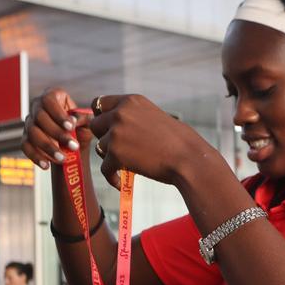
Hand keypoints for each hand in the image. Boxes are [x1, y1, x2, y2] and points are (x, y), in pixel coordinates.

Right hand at [20, 87, 91, 170]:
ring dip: (47, 146)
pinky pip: (25, 146)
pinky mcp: (26, 138)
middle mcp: (37, 106)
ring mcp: (30, 122)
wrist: (74, 145)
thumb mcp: (87, 121)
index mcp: (53, 96)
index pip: (49, 100)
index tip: (71, 127)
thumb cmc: (82, 128)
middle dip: (57, 133)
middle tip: (74, 146)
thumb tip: (73, 120)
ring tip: (63, 158)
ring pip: (32, 133)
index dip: (58, 114)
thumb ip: (83, 118)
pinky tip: (46, 165)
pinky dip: (35, 156)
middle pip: (40, 117)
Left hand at [89, 95, 219, 186]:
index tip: (107, 128)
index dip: (100, 116)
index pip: (99, 103)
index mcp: (131, 101)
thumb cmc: (179, 142)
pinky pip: (105, 168)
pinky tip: (120, 182)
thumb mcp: (155, 117)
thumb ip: (134, 118)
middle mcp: (121, 113)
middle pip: (95, 125)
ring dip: (110, 158)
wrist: (189, 160)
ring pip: (100, 148)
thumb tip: (117, 127)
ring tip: (124, 166)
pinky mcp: (115, 154)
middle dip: (103, 137)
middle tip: (116, 149)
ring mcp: (116, 133)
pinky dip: (112, 177)